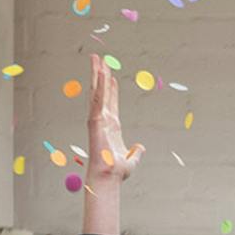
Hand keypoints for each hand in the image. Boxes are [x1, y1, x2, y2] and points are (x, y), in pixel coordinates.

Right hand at [84, 55, 141, 185]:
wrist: (110, 176)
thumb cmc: (117, 171)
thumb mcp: (131, 158)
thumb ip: (136, 152)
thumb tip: (140, 147)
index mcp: (111, 126)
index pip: (110, 102)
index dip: (110, 88)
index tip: (110, 75)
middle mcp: (103, 119)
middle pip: (101, 92)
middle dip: (100, 75)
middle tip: (99, 59)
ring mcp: (97, 118)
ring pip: (97, 92)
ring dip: (96, 75)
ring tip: (96, 59)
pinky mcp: (95, 120)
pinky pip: (97, 100)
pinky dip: (99, 86)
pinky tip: (100, 73)